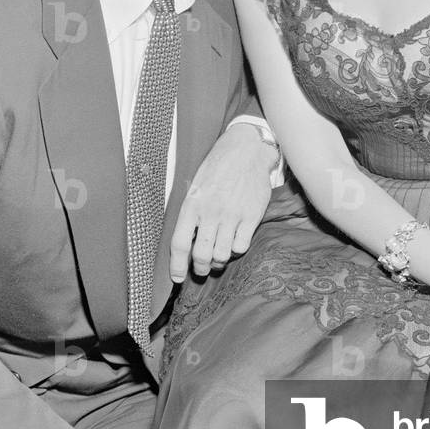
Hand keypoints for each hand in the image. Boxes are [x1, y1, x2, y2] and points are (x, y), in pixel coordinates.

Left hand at [170, 123, 275, 281]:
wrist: (246, 151)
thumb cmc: (218, 168)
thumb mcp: (196, 186)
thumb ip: (191, 213)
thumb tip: (186, 243)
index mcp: (192, 204)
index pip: (179, 244)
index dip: (177, 266)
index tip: (179, 277)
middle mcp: (211, 212)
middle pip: (201, 255)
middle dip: (201, 268)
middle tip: (203, 269)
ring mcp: (232, 215)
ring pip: (222, 255)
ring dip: (219, 261)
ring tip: (219, 257)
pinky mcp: (251, 216)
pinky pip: (241, 246)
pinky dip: (236, 250)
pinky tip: (234, 242)